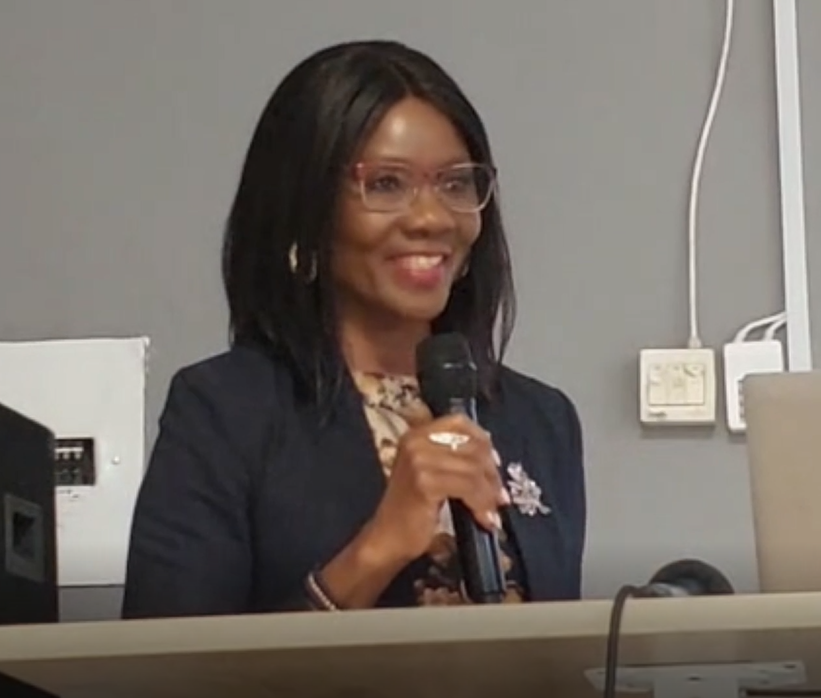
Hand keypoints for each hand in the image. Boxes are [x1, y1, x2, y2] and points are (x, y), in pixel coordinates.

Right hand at [367, 413, 509, 564]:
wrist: (387, 538)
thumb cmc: (411, 508)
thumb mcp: (429, 472)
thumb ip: (454, 457)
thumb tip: (492, 455)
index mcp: (416, 434)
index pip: (459, 422)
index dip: (483, 440)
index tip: (494, 462)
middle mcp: (416, 442)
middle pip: (471, 445)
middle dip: (491, 472)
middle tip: (499, 494)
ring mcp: (419, 460)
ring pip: (474, 468)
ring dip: (490, 492)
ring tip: (493, 509)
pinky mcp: (425, 483)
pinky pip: (468, 487)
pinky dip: (482, 503)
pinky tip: (483, 518)